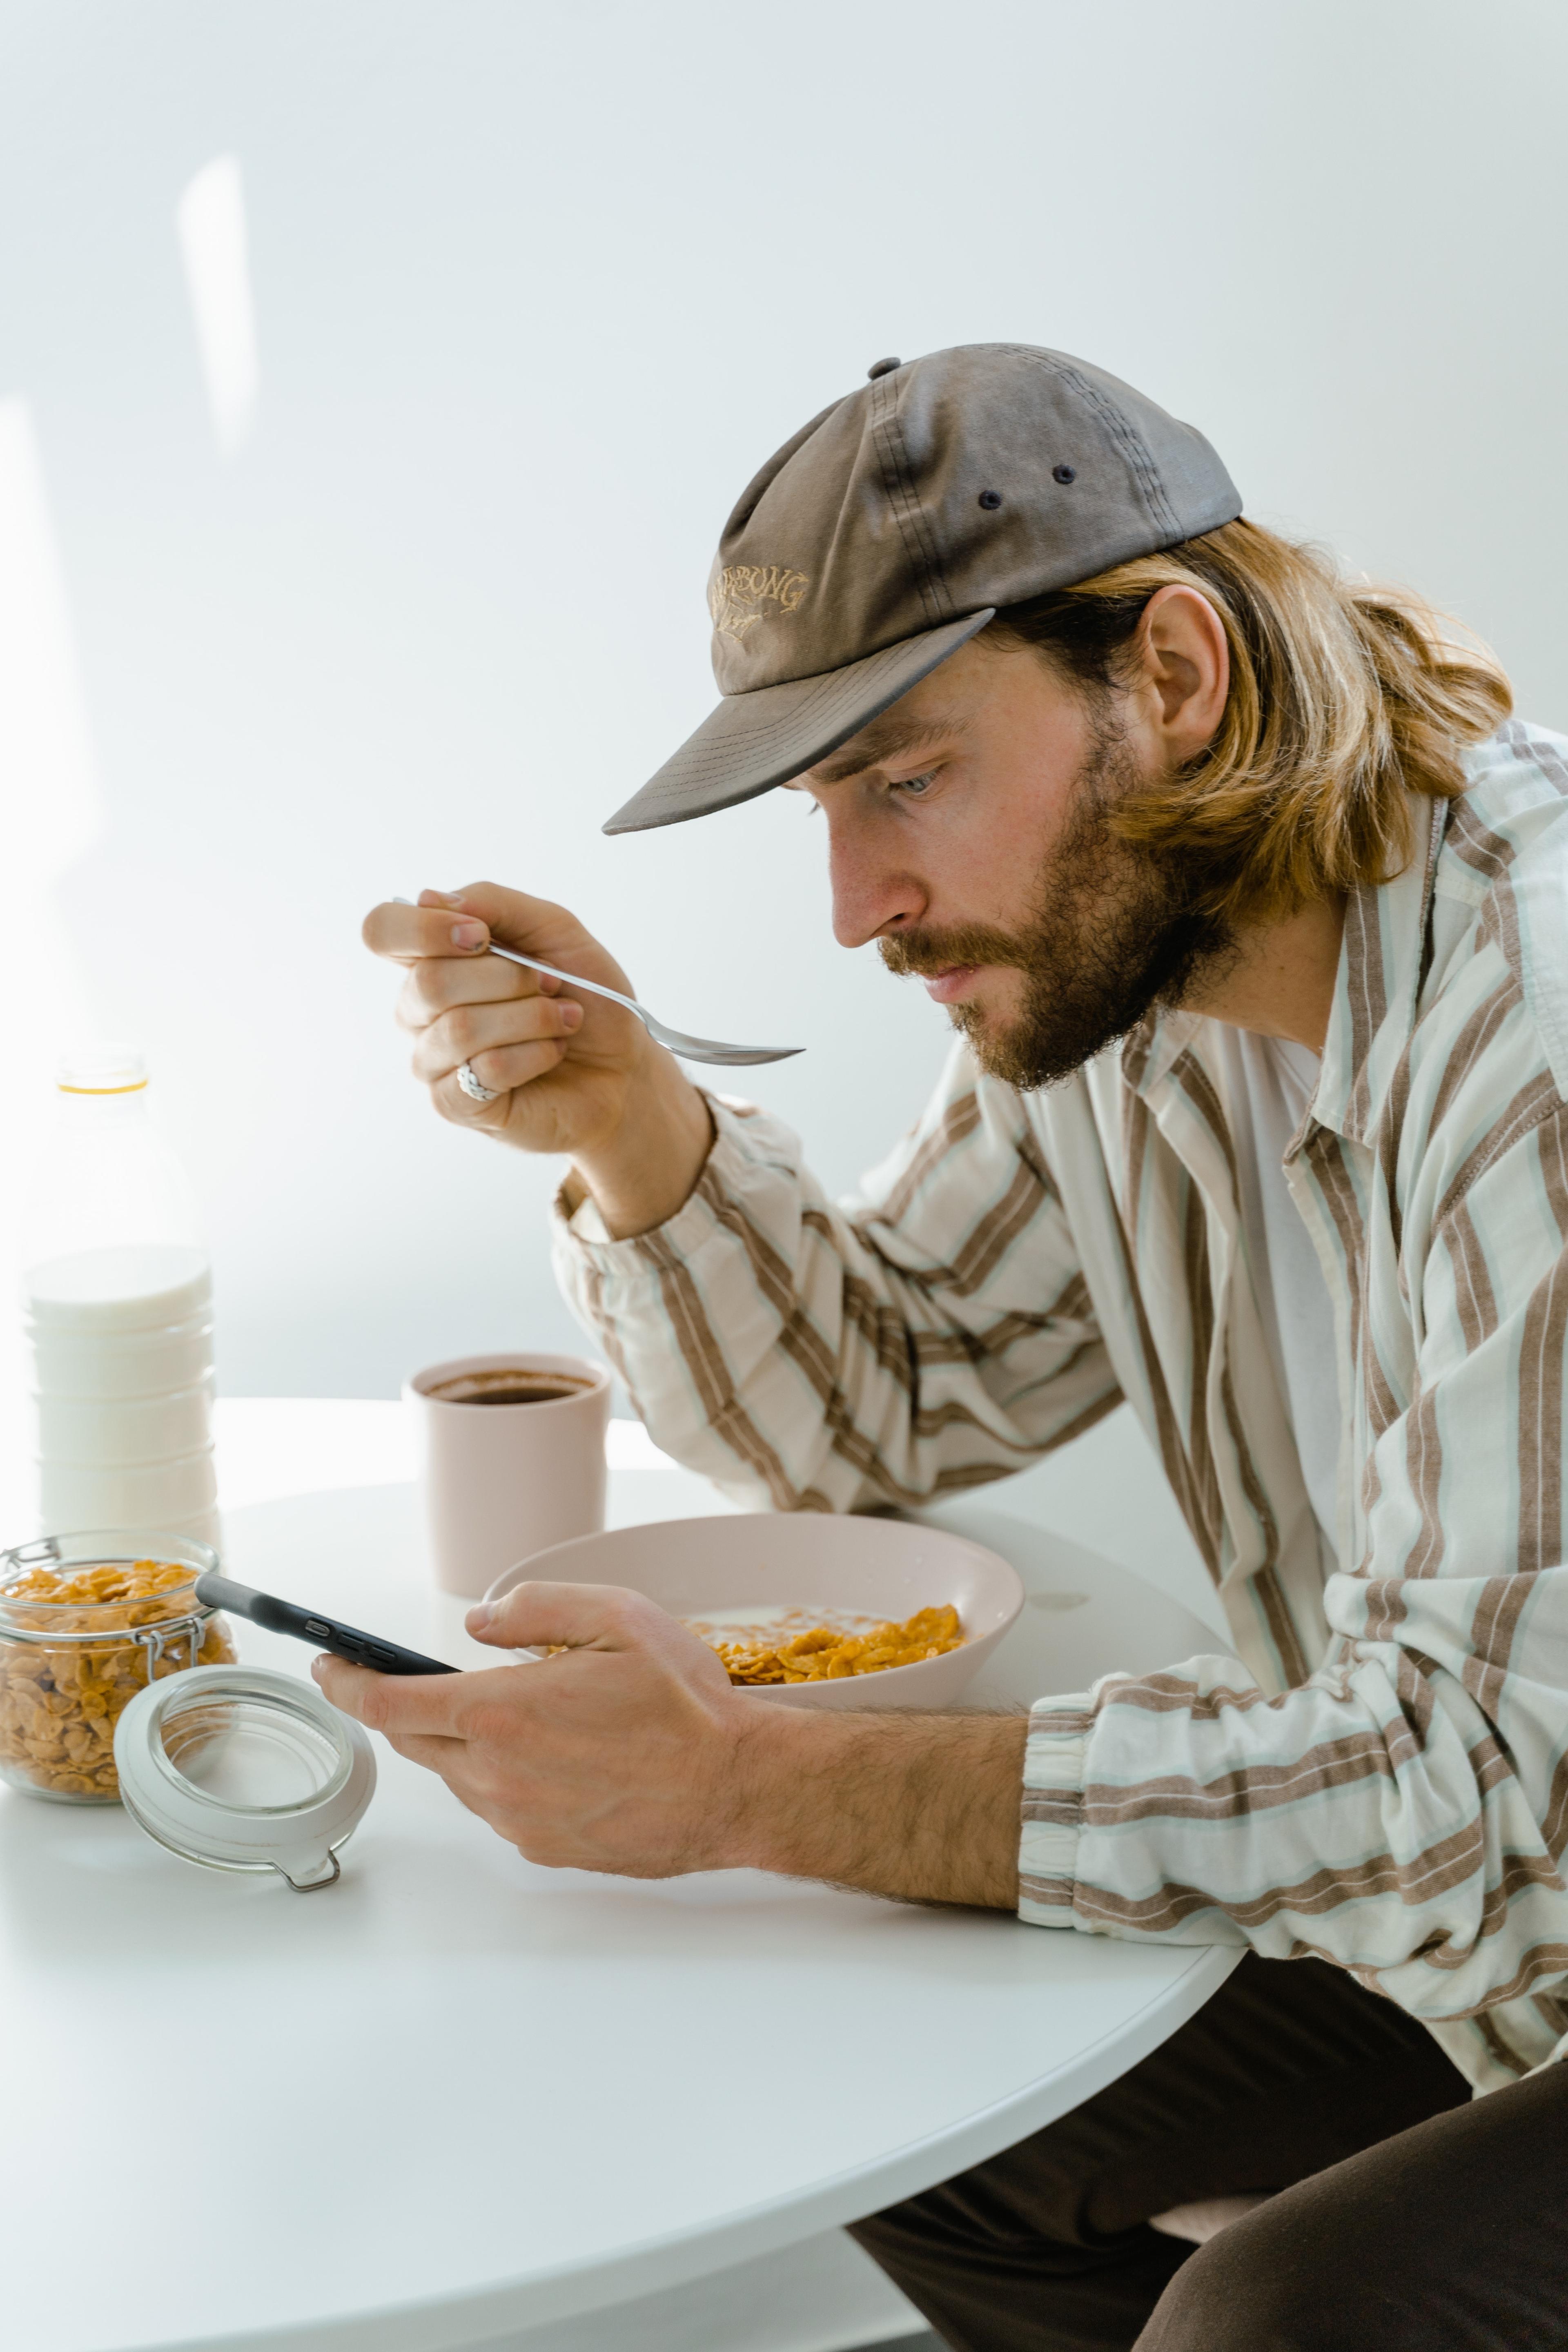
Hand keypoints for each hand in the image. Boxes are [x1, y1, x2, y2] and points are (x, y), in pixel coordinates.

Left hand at [312, 1581, 756, 1874]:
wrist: (736, 1787)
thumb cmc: (684, 1705)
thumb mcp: (615, 1617)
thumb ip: (533, 1609)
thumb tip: (478, 1623)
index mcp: (502, 1712)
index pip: (389, 1704)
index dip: (348, 1685)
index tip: (331, 1669)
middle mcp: (497, 1775)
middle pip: (416, 1743)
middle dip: (405, 1710)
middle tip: (416, 1682)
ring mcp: (519, 1819)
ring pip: (459, 1777)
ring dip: (465, 1745)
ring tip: (521, 1715)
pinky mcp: (545, 1848)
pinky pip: (500, 1807)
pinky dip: (505, 1777)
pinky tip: (555, 1757)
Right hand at [361, 883, 713, 1233]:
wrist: (622, 1066)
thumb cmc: (585, 997)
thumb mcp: (555, 931)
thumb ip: (495, 904)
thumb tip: (429, 898)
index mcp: (433, 958)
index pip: (383, 930)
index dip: (425, 928)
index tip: (482, 936)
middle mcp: (420, 1010)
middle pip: (430, 981)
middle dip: (510, 978)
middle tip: (552, 986)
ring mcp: (432, 1060)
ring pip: (461, 1027)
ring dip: (532, 1018)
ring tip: (563, 1021)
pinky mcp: (454, 1104)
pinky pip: (485, 1070)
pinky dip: (536, 1055)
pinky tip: (552, 1054)